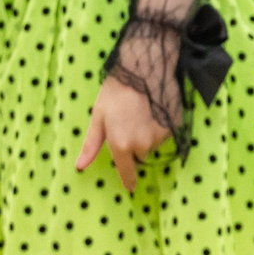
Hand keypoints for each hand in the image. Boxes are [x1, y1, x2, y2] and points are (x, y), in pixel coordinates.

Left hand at [75, 74, 168, 193]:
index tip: (130, 187)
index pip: (127, 172)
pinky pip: (165, 132)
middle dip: (134, 145)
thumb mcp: (98, 117)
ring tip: (140, 111)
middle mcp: (143, 145)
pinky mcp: (173, 125)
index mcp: (122, 145)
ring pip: (152, 142)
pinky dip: (159, 125)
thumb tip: (80, 166)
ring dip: (147, 134)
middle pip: (140, 155)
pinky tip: (153, 108)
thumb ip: (91, 145)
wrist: (143, 67)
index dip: (128, 180)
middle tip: (128, 122)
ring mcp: (160, 136)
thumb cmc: (116, 91)